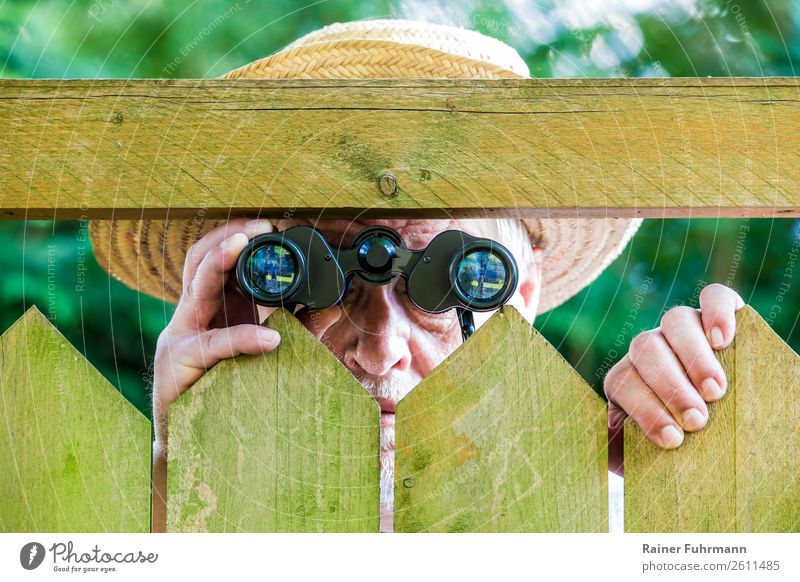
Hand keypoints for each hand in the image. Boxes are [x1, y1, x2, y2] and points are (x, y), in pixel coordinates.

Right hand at [152, 218, 280, 455]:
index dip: (233, 237)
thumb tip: (321, 309)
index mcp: (205, 312)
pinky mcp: (180, 367)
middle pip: (197, 262)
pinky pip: (213, 345)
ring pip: (194, 289)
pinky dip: (242, 337)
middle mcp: (188, 319)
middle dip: (225, 236)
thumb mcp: (248, 354)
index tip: (267, 224)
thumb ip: (275, 328)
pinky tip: (270, 338)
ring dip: (218, 261)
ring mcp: (179, 339)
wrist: (184, 444)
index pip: (210, 262)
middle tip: (259, 224)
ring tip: (244, 242)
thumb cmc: (220, 394)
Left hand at [604, 283, 744, 474]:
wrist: (703, 420)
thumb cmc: (677, 438)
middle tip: (698, 419)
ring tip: (716, 390)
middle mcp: (649, 348)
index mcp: (627, 378)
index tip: (673, 440)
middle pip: (646, 349)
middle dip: (671, 386)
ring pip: (676, 321)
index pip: (622, 382)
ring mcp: (680, 328)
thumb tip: (618, 459)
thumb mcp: (647, 449)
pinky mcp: (714, 312)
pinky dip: (719, 312)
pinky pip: (714, 297)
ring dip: (694, 356)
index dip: (645, 410)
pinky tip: (725, 339)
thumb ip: (630, 450)